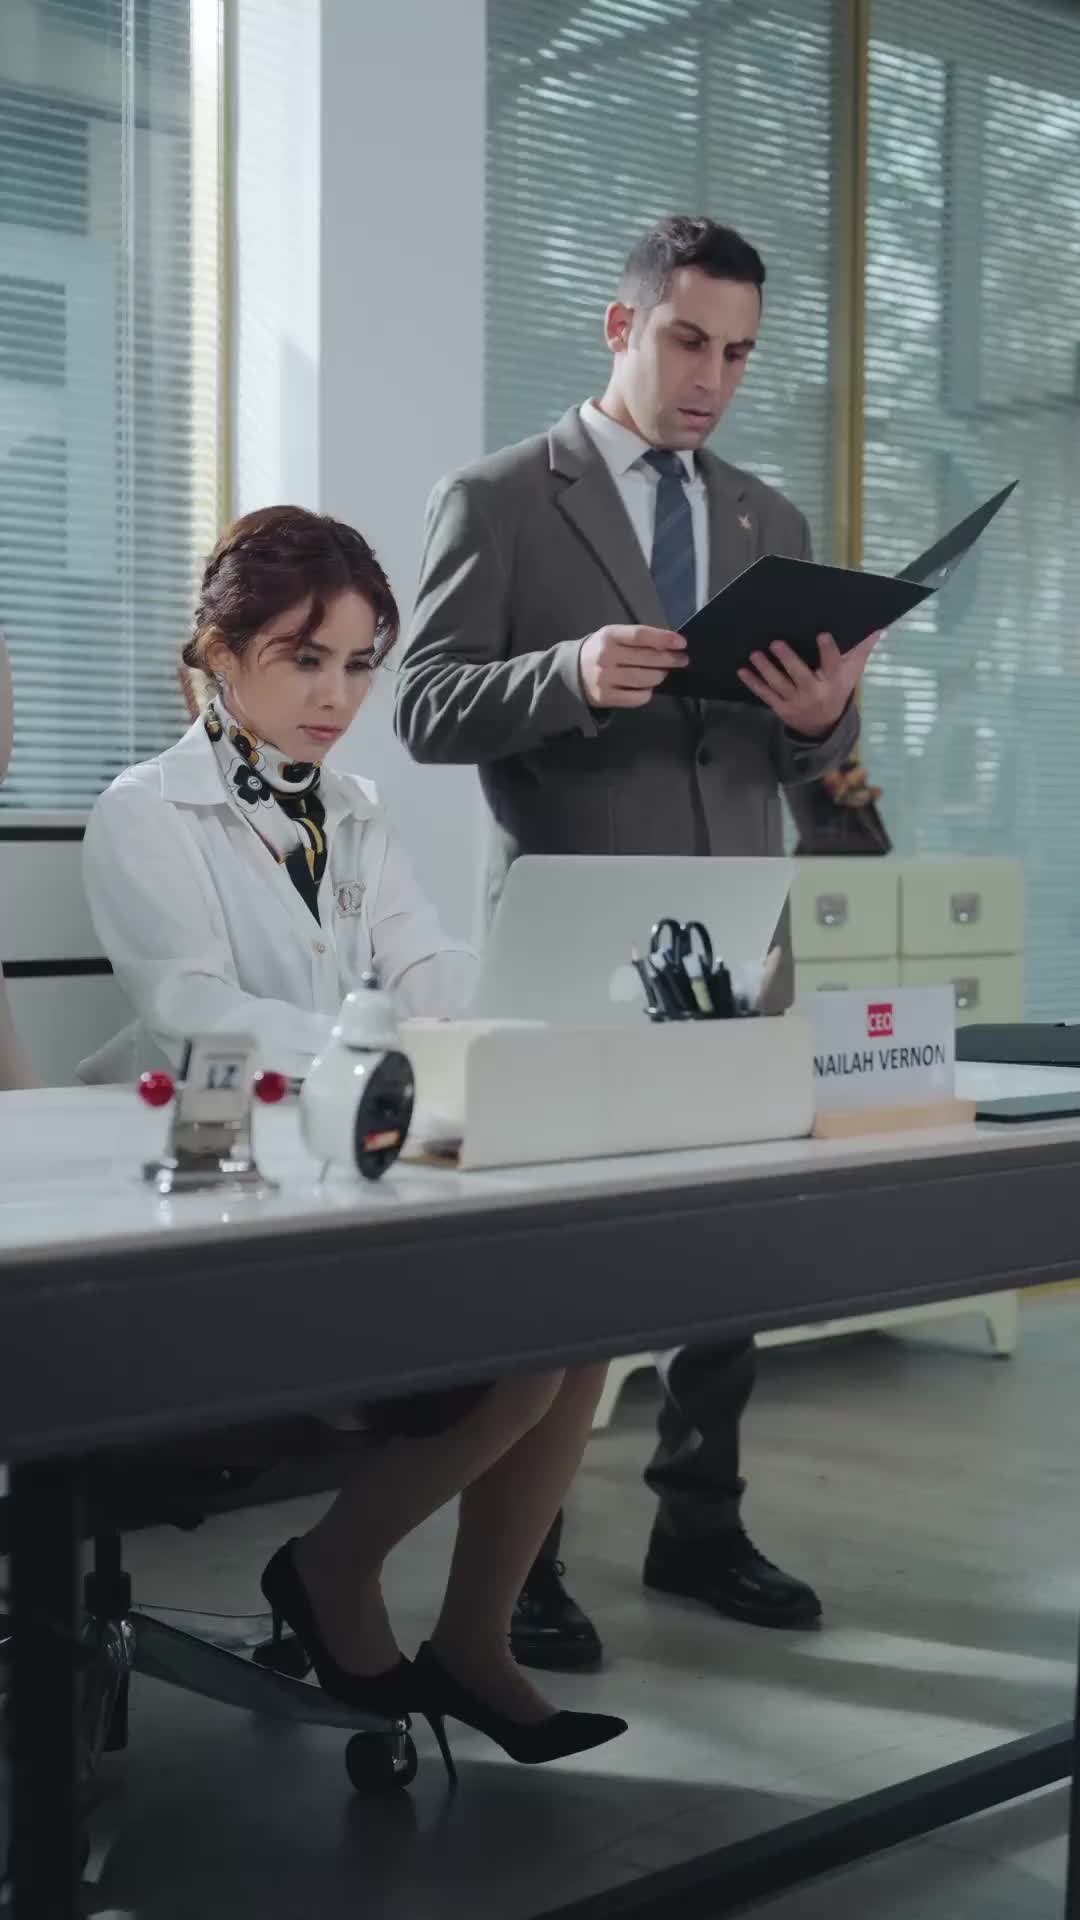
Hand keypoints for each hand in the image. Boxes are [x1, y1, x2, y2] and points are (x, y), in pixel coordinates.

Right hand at [578, 624, 686, 709]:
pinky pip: (636, 697)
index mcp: (608, 636)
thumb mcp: (613, 636)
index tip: (681, 643)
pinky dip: (647, 693)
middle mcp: (605, 656)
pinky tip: (648, 687)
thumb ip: (637, 639)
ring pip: (643, 679)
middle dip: (670, 659)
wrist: (572, 671)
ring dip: (659, 676)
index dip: (664, 639)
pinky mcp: (605, 697)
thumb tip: (669, 646)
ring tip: (664, 673)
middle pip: (646, 658)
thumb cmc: (601, 650)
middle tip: (682, 660)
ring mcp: (604, 678)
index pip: (641, 636)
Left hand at [737, 630, 882, 736]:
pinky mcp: (781, 708)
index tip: (822, 634)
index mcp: (833, 682)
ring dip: (766, 670)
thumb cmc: (837, 691)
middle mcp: (814, 694)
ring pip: (779, 685)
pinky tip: (742, 671)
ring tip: (755, 654)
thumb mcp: (851, 674)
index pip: (832, 665)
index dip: (828, 651)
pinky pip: (765, 695)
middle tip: (776, 643)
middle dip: (788, 660)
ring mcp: (796, 703)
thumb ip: (861, 651)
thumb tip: (878, 629)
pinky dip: (753, 683)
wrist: (823, 727)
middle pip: (800, 676)